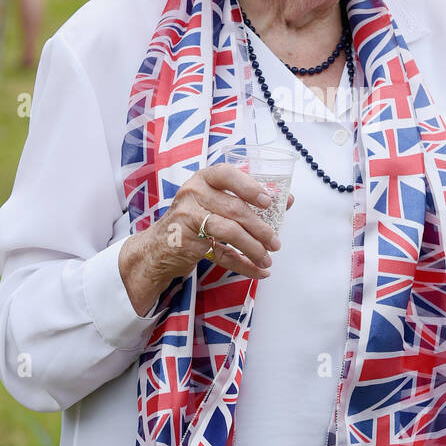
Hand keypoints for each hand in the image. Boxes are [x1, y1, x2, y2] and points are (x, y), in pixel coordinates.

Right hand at [120, 166, 295, 312]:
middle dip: (260, 228)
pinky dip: (242, 264)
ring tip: (268, 258)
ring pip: (228, 231)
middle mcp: (193, 193)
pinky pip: (220, 253)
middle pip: (234, 208)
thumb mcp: (216, 204)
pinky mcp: (185, 241)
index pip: (226, 174)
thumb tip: (287, 200)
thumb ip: (247, 200)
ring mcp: (186, 216)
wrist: (158, 247)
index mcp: (203, 178)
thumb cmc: (194, 220)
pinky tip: (258, 271)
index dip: (249, 187)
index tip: (269, 202)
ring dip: (253, 247)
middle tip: (275, 242)